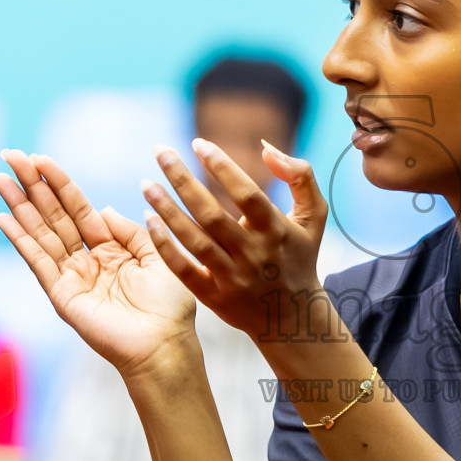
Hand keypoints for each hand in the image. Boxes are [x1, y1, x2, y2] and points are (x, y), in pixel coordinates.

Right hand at [0, 150, 197, 377]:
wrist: (164, 344)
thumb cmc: (169, 306)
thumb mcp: (157, 255)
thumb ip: (129, 230)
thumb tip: (103, 208)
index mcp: (110, 248)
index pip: (77, 207)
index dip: (58, 182)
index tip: (37, 158)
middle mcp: (86, 259)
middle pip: (52, 214)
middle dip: (30, 185)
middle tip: (8, 155)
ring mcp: (71, 276)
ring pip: (39, 232)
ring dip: (18, 205)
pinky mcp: (61, 294)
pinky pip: (37, 261)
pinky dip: (19, 239)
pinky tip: (2, 218)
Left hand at [144, 138, 327, 340]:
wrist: (292, 317)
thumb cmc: (298, 256)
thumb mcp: (313, 215)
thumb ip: (300, 176)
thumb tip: (266, 148)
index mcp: (276, 230)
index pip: (246, 193)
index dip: (222, 166)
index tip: (198, 143)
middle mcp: (254, 254)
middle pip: (212, 214)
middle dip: (183, 180)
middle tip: (160, 151)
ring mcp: (232, 277)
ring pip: (194, 240)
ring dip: (166, 209)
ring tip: (146, 183)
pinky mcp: (214, 297)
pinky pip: (183, 269)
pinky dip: (164, 245)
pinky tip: (148, 219)